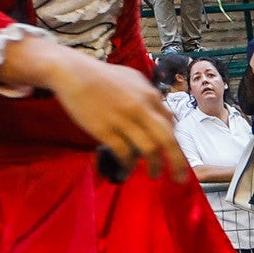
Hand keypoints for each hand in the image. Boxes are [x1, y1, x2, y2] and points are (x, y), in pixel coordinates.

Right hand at [44, 50, 189, 180]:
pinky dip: (129, 163)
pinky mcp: (106, 129)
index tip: (175, 156)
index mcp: (150, 95)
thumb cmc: (102, 76)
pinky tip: (128, 168)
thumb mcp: (133, 80)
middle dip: (177, 162)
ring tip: (153, 174)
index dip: (176, 143)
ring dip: (154, 166)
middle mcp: (141, 108)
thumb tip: (163, 116)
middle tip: (180, 178)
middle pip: (167, 139)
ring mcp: (124, 119)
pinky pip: (124, 152)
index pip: (171, 124)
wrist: (73, 73)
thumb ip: (149, 97)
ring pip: (149, 149)